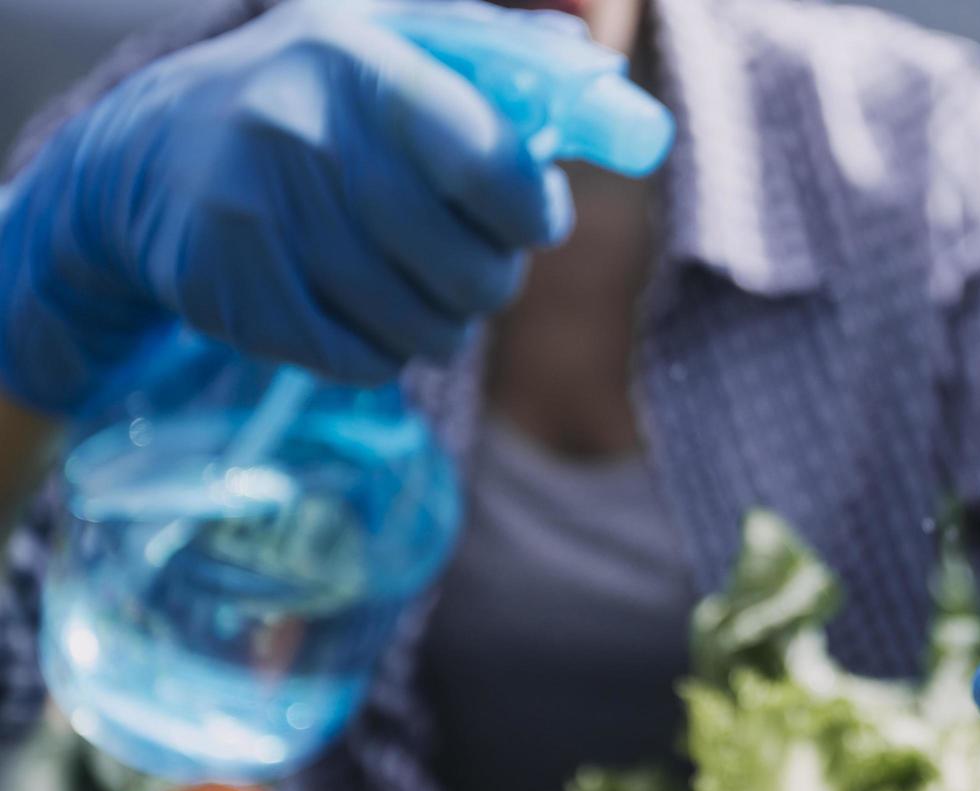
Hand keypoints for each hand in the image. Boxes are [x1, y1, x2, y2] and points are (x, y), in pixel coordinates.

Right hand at [0, 0, 614, 413]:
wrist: (149, 157)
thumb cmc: (317, 102)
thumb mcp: (400, 50)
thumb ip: (514, 73)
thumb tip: (640, 128)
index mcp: (362, 61)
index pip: (497, 170)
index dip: (536, 216)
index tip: (532, 221)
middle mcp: (301, 130)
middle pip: (469, 271)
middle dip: (489, 281)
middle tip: (469, 264)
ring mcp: (256, 215)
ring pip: (422, 329)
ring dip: (440, 324)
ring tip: (412, 287)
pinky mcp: (227, 292)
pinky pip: (363, 363)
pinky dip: (382, 352)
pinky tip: (357, 310)